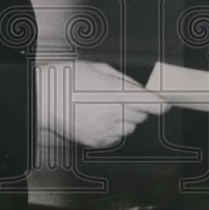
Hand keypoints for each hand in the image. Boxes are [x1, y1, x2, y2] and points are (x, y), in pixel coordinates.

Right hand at [37, 60, 164, 147]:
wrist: (42, 100)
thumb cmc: (66, 79)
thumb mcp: (98, 68)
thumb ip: (124, 79)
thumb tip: (139, 88)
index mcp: (117, 94)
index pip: (153, 105)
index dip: (163, 103)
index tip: (166, 101)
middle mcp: (114, 115)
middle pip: (142, 116)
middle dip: (138, 107)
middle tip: (121, 96)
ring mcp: (105, 131)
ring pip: (129, 128)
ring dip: (125, 118)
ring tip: (104, 105)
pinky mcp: (97, 141)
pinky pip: (115, 136)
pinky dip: (113, 128)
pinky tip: (97, 116)